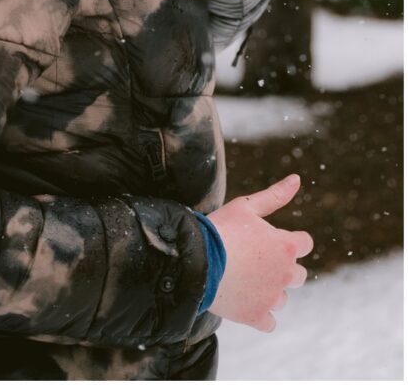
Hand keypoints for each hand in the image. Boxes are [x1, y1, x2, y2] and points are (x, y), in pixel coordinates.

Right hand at [206, 174, 313, 331]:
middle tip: (256, 260)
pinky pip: (269, 322)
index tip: (270, 239)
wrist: (196, 260)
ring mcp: (272, 298)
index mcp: (286, 245)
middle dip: (282, 268)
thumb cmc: (221, 229)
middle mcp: (285, 274)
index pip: (305, 243)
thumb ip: (275, 195)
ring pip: (282, 298)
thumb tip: (296, 178)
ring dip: (269, 290)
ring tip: (245, 280)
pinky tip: (245, 301)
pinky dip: (260, 315)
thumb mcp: (246, 206)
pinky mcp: (257, 317)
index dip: (289, 240)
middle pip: (298, 275)